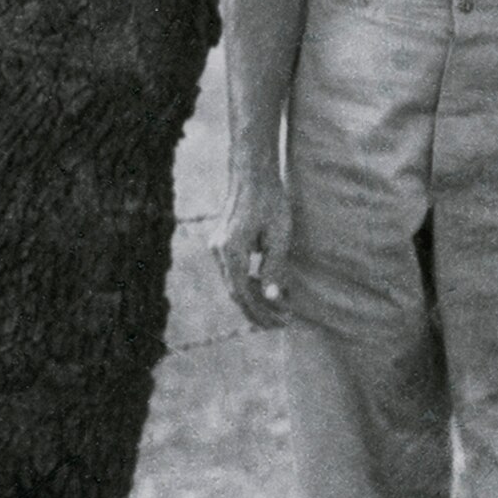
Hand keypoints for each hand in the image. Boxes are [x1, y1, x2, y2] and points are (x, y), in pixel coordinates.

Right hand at [214, 166, 291, 329]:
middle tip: (281, 323)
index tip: (280, 323)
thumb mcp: (279, 236)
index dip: (261, 312)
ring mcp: (216, 247)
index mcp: (230, 251)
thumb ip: (274, 268)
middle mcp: (218, 252)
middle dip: (258, 310)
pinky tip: (266, 287)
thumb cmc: (270, 201)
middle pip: (235, 292)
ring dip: (254, 298)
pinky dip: (249, 283)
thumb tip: (274, 298)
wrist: (252, 174)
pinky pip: (233, 272)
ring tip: (279, 308)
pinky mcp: (220, 243)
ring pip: (233, 283)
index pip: (242, 294)